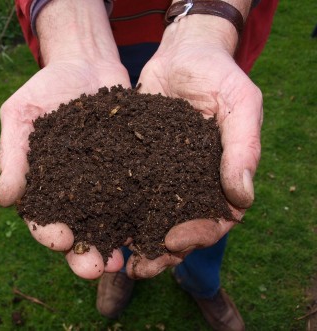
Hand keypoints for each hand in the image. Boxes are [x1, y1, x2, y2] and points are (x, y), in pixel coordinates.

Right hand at [0, 57, 130, 278]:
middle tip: (96, 269)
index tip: (61, 240)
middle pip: (78, 230)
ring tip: (124, 261)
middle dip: (85, 253)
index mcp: (44, 185)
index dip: (49, 233)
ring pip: (109, 222)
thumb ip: (13, 155)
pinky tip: (151, 228)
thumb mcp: (21, 115)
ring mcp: (104, 183)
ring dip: (115, 244)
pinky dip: (142, 215)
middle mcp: (75, 191)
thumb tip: (3, 199)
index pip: (42, 218)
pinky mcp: (130, 170)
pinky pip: (136, 196)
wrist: (85, 64)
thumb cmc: (45, 88)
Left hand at [126, 17, 261, 278]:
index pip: (215, 220)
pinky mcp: (135, 162)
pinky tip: (96, 221)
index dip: (197, 236)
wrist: (182, 54)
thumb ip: (243, 147)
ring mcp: (161, 175)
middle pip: (178, 228)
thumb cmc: (218, 75)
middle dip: (160, 251)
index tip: (173, 242)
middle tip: (138, 268)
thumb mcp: (239, 104)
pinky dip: (113, 208)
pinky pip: (125, 190)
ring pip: (149, 216)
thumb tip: (242, 198)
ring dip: (133, 239)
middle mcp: (190, 182)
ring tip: (113, 256)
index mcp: (219, 177)